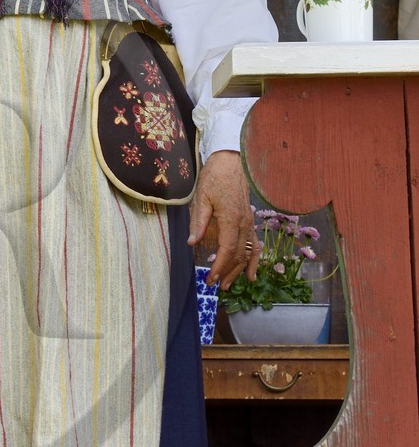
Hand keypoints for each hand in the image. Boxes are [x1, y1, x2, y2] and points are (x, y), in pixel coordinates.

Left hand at [188, 150, 258, 290]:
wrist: (231, 161)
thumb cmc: (215, 176)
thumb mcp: (201, 196)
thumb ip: (198, 221)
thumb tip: (192, 242)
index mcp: (231, 218)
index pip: (228, 249)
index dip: (220, 266)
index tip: (210, 278)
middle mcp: (244, 222)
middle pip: (239, 254)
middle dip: (227, 272)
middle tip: (215, 286)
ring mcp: (249, 222)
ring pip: (248, 252)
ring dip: (239, 270)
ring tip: (228, 284)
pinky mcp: (250, 220)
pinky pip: (255, 244)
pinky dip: (254, 260)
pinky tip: (252, 274)